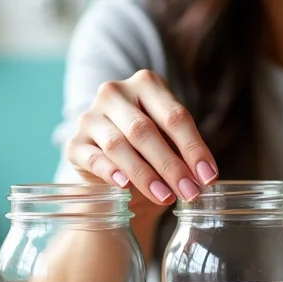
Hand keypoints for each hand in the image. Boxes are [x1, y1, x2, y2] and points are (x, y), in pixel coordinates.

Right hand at [64, 69, 217, 204]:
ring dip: (145, 174)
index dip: (194, 148)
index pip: (174, 116)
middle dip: (171, 165)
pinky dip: (110, 172)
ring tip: (166, 197)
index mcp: (146, 84)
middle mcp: (115, 93)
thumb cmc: (149, 149)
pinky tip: (125, 186)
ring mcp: (90, 116)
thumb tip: (204, 177)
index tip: (208, 177)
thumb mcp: (170, 142)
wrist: (111, 165)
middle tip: (190, 192)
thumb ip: (183, 152)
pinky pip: (93, 158)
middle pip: (145, 130)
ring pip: (119, 144)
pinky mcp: (74, 143)